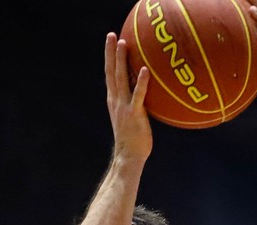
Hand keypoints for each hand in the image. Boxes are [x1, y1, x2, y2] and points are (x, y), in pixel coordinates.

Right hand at [106, 33, 152, 161]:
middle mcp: (116, 100)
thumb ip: (135, 104)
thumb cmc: (134, 140)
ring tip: (123, 43)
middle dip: (110, 52)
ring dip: (121, 60)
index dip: (109, 57)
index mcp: (114, 100)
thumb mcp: (132, 118)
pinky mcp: (134, 114)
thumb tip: (147, 94)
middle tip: (111, 34)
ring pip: (120, 78)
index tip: (111, 41)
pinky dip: (141, 82)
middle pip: (111, 72)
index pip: (110, 75)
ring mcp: (124, 106)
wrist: (129, 157)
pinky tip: (146, 69)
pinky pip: (138, 95)